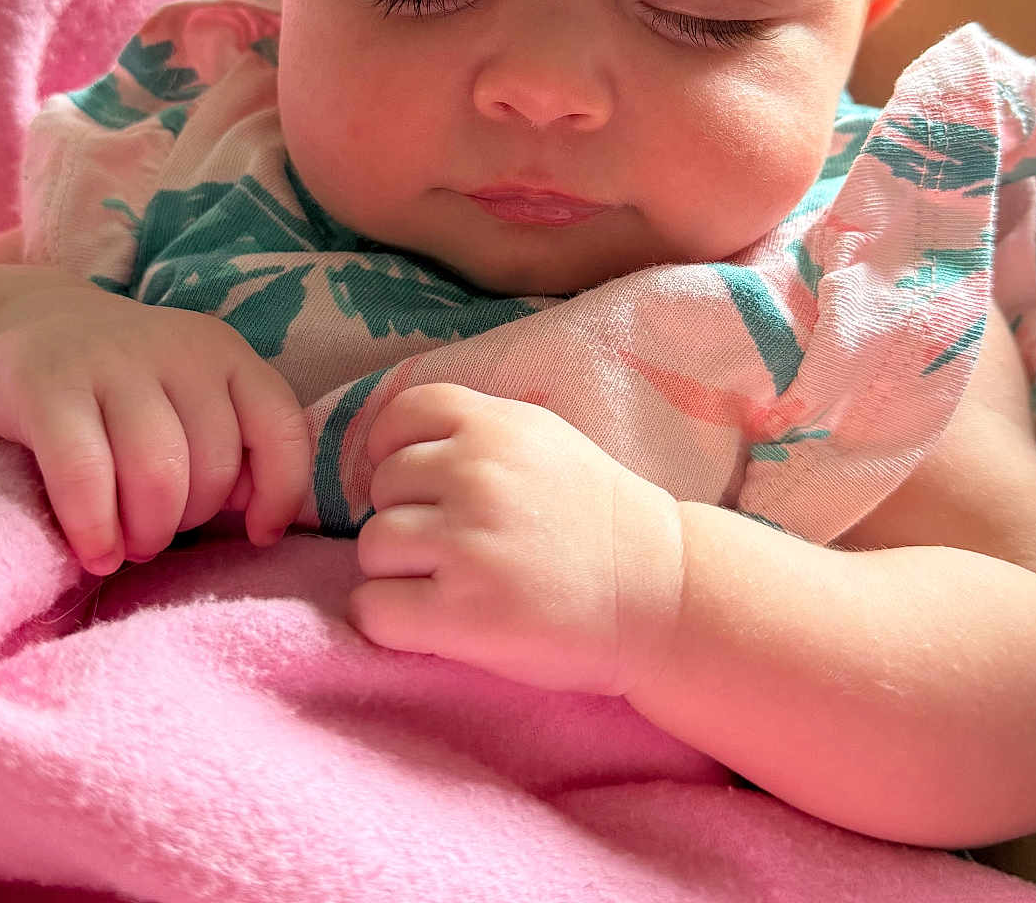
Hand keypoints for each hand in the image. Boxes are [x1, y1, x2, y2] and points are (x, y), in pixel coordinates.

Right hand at [0, 277, 309, 573]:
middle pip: (212, 465)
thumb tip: (258, 517)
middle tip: (157, 533)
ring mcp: (112, 362)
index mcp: (226, 353)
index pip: (281, 426)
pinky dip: (95, 527)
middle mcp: (178, 350)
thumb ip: (233, 445)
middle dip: (190, 521)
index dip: (281, 491)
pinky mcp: (48, 385)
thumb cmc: (129, 385)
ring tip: (128, 546)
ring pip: (157, 473)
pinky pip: (84, 473)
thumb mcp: (193, 398)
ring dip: (147, 531)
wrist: (33, 324)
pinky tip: (95, 551)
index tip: (259, 534)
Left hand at [349, 383, 684, 695]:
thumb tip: (388, 450)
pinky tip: (429, 621)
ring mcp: (467, 544)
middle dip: (406, 515)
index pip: (400, 415)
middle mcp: (476, 475)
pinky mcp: (462, 613)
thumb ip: (476, 432)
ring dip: (398, 569)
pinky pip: (373, 608)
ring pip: (373, 545)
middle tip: (454, 544)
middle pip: (382, 486)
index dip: (393, 450)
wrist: (662, 593)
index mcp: (495, 427)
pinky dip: (388, 619)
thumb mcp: (544, 440)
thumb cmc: (597, 519)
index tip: (417, 484)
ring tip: (450, 582)